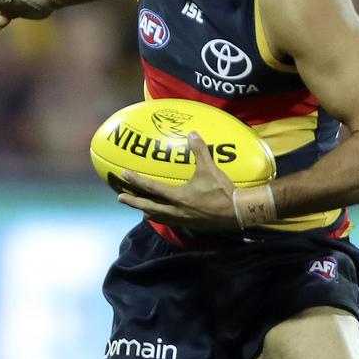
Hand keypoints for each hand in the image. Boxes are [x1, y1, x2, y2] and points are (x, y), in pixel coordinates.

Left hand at [117, 133, 237, 231]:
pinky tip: (162, 215)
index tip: (124, 175)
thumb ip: (199, 151)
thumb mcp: (210, 169)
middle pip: (148, 207)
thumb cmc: (222, 191)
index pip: (152, 187)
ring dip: (146, 212)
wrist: (237, 213)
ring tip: (139, 209)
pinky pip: (170, 221)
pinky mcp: (190, 225)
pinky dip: (162, 218)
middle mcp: (176, 210)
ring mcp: (182, 220)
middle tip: (120, 197)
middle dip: (133, 202)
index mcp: (178, 196)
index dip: (136, 180)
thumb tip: (192, 133)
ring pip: (158, 217)